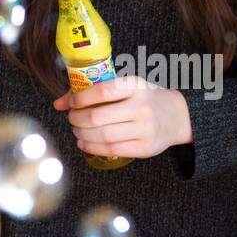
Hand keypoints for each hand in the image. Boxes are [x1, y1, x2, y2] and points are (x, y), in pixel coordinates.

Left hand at [52, 75, 192, 159]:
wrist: (177, 116)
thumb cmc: (144, 98)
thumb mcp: (127, 86)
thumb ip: (96, 90)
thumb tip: (59, 102)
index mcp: (135, 86)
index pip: (102, 91)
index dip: (79, 98)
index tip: (69, 103)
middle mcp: (141, 107)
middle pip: (98, 117)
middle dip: (77, 119)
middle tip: (71, 119)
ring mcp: (145, 129)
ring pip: (103, 136)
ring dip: (82, 135)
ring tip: (77, 131)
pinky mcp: (145, 148)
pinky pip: (112, 150)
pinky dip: (92, 148)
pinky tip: (85, 143)